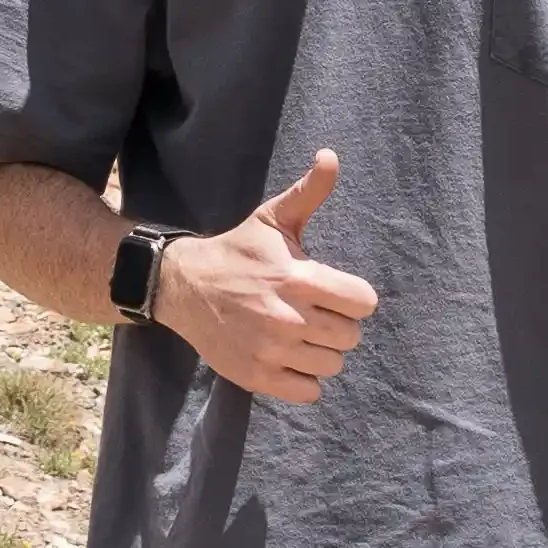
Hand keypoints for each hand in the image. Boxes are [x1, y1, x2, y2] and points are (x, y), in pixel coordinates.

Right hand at [153, 150, 377, 403]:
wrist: (184, 287)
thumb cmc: (239, 252)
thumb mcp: (273, 219)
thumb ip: (309, 192)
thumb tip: (331, 155)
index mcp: (300, 279)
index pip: (364, 303)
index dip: (352, 297)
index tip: (331, 291)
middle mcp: (289, 319)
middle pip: (351, 337)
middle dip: (336, 324)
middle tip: (312, 313)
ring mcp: (273, 352)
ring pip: (332, 366)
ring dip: (320, 352)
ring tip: (299, 335)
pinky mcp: (258, 378)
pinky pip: (309, 392)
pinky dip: (303, 379)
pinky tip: (288, 358)